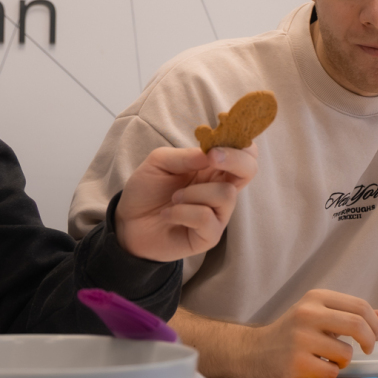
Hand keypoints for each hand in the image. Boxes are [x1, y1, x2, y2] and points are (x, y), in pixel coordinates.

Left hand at [114, 145, 257, 259]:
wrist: (128, 223)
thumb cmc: (147, 191)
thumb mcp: (159, 162)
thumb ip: (186, 156)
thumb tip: (211, 154)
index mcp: (213, 168)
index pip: (244, 152)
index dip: (238, 142)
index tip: (216, 141)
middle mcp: (221, 189)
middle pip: (250, 169)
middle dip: (234, 159)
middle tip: (211, 158)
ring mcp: (218, 214)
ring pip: (226, 194)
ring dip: (194, 193)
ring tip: (174, 198)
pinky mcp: (209, 236)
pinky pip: (206, 218)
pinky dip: (183, 212)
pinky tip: (169, 215)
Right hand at [245, 289, 377, 377]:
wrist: (254, 353)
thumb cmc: (290, 334)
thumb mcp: (317, 316)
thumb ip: (348, 314)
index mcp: (315, 298)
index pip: (358, 306)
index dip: (374, 323)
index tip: (375, 335)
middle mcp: (307, 313)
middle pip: (356, 324)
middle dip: (369, 340)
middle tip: (368, 349)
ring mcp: (301, 338)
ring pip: (346, 353)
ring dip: (343, 360)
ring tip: (327, 358)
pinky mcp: (296, 361)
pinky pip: (331, 371)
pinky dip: (330, 372)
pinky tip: (316, 367)